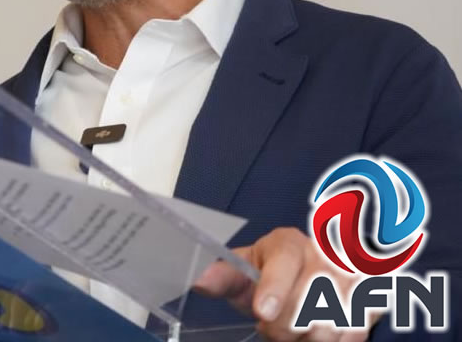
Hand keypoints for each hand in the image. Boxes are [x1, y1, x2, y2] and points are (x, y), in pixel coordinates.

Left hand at [193, 227, 371, 341]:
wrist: (314, 273)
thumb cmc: (273, 273)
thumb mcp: (246, 270)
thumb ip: (224, 277)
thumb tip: (200, 281)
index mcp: (289, 242)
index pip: (286, 261)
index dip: (275, 288)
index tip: (264, 312)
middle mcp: (327, 255)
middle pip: (306, 304)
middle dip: (281, 327)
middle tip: (270, 324)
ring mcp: (355, 279)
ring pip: (329, 327)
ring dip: (305, 338)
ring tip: (295, 327)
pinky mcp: (374, 302)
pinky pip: (351, 338)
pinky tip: (317, 331)